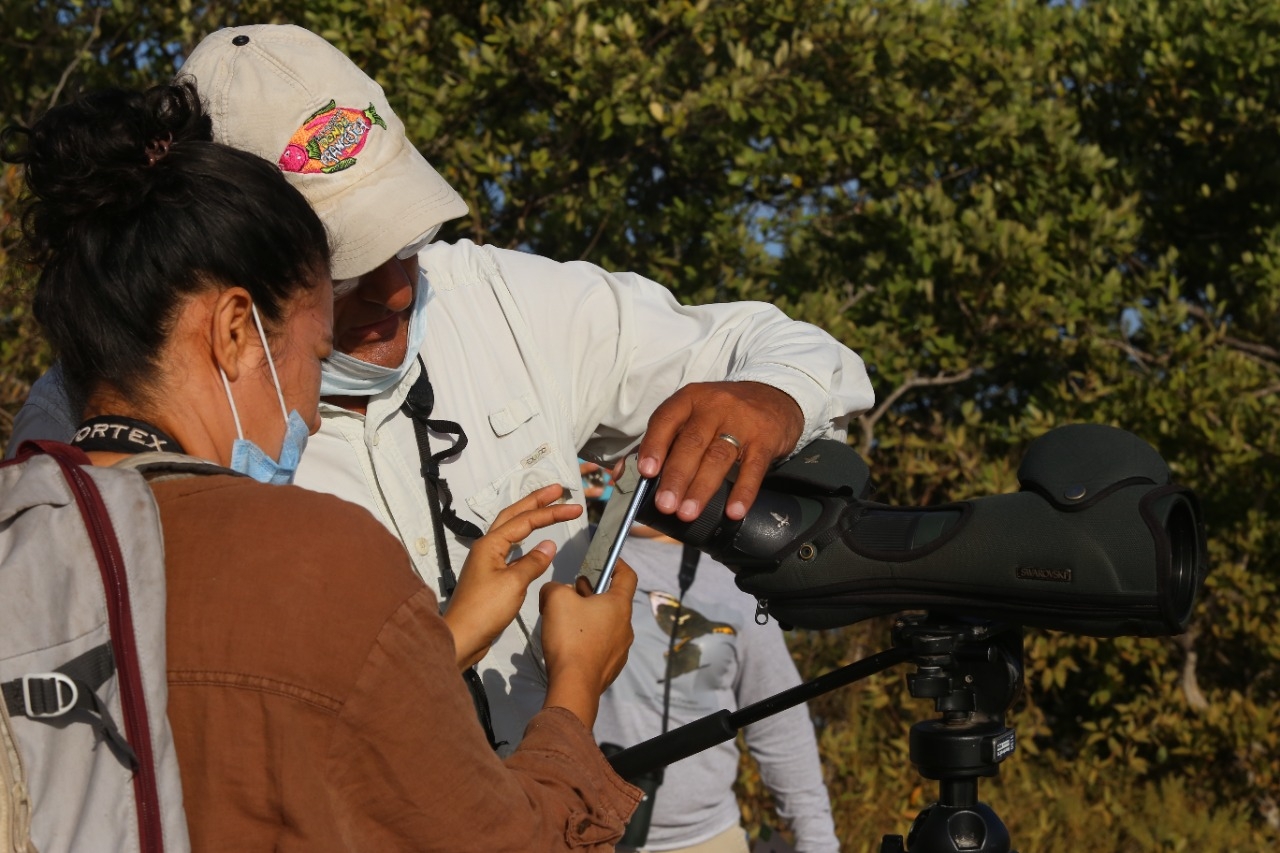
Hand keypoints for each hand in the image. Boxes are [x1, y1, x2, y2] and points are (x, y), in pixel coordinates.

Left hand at [443, 484, 581, 668]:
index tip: (574, 507)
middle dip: (536, 501)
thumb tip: (549, 545)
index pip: (526, 521)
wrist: (463, 636)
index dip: (551, 512)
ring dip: (529, 517)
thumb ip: (533, 562)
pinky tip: (535, 543)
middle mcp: (487, 547)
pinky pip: (511, 549)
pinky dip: (525, 540)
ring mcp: (487, 561)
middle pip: (514, 516)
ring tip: (547, 507)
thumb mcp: (514, 583)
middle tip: (557, 490)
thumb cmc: (485, 610)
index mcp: (491, 544)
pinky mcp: (491, 576)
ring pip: (510, 530)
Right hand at [539, 561, 636, 728]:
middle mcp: (626, 626)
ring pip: (607, 623)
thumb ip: (554, 587)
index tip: (604, 560)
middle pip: (613, 601)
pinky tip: (570, 642)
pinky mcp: (611, 667)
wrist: (574, 685)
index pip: (628, 576)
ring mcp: (621, 649)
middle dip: (594, 592)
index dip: (617, 564)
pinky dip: (588, 637)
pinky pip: (601, 644)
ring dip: (590, 615)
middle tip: (573, 591)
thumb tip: (555, 591)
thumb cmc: (570, 636)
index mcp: (619, 605)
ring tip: (567, 617)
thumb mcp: (555, 599)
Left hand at [637, 380, 802, 522]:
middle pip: (691, 443)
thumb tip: (630, 476)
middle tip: (665, 504)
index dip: (654, 446)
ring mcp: (742, 421)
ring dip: (701, 488)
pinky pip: (753, 468)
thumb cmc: (724, 413)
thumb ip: (666, 440)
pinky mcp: (765, 438)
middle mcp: (714, 406)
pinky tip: (733, 511)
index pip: (666, 420)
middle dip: (676, 477)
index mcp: (690, 399)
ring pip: (718, 457)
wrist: (775, 397)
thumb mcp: (694, 414)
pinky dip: (743, 491)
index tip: (646, 472)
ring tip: (688, 512)